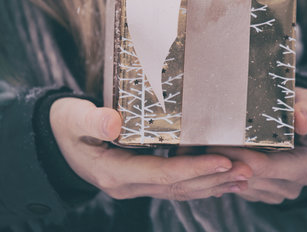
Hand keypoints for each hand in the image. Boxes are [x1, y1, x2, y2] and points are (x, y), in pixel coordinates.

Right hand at [50, 98, 251, 199]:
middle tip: (248, 171)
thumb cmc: (66, 125)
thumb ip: (91, 121)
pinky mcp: (139, 177)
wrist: (57, 139)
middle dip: (213, 179)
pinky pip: (173, 184)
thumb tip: (113, 122)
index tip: (224, 161)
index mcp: (114, 172)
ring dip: (211, 184)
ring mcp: (134, 184)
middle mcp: (128, 184)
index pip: (162, 174)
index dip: (194, 168)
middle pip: (178, 186)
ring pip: (179, 189)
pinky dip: (197, 181)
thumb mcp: (73, 119)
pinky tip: (216, 177)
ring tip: (242, 178)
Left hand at [207, 87, 306, 203]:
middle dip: (224, 162)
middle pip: (248, 177)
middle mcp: (292, 185)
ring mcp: (276, 192)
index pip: (263, 166)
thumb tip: (302, 121)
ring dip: (221, 169)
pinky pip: (238, 188)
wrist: (292, 119)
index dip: (237, 155)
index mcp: (305, 167)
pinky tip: (213, 158)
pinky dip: (224, 174)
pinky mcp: (261, 193)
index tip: (213, 142)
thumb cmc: (298, 106)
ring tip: (203, 149)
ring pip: (240, 185)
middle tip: (201, 145)